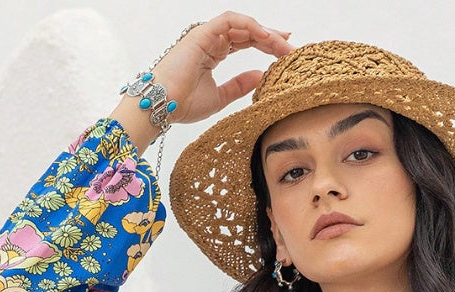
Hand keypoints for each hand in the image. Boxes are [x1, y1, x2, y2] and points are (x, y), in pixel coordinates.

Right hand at [152, 13, 293, 126]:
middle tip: (292, 48)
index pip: (245, 41)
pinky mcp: (201, 33)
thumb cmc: (183, 104)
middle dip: (271, 38)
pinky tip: (265, 36)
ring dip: (264, 32)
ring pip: (242, 25)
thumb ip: (240, 85)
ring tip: (282, 44)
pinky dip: (249, 26)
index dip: (267, 44)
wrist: (162, 106)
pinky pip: (229, 21)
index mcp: (214, 52)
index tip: (286, 52)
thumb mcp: (220, 97)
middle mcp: (211, 40)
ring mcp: (206, 35)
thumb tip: (261, 76)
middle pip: (247, 32)